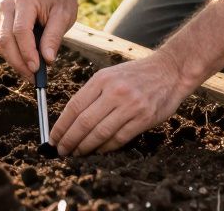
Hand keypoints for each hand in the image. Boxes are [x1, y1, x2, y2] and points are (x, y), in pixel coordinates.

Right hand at [0, 0, 76, 80]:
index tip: (37, 69)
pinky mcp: (1, 21)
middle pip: (5, 39)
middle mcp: (8, 4)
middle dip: (18, 62)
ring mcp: (2, 12)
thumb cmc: (60, 0)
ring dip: (14, 62)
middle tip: (34, 78)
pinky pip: (2, 43)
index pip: (20, 31)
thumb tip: (47, 60)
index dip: (27, 52)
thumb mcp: (64, 16)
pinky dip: (12, 56)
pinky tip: (26, 65)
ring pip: (0, 44)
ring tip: (32, 74)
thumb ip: (54, 37)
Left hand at [49, 52, 192, 155]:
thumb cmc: (137, 75)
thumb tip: (71, 120)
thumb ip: (93, 94)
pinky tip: (97, 151)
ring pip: (100, 132)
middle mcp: (114, 92)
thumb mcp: (111, 75)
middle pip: (84, 122)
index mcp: (102, 80)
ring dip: (84, 147)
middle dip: (69, 140)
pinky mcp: (144, 118)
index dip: (61, 125)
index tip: (53, 138)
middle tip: (61, 151)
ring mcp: (130, 105)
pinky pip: (119, 138)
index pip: (74, 106)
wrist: (170, 70)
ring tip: (76, 153)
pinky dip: (105, 148)